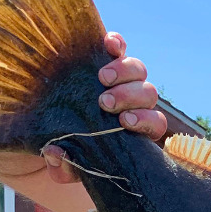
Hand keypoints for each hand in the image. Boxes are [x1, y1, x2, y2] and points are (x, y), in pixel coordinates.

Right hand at [45, 31, 166, 184]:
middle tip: (105, 103)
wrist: (55, 122)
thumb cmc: (69, 146)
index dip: (145, 121)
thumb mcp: (66, 163)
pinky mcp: (107, 58)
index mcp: (134, 129)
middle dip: (129, 97)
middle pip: (148, 94)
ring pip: (139, 70)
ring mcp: (123, 78)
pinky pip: (120, 47)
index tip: (125, 122)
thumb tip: (56, 154)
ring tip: (102, 78)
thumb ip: (65, 167)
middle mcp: (134, 102)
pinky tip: (108, 44)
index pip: (155, 123)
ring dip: (124, 72)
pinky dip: (117, 44)